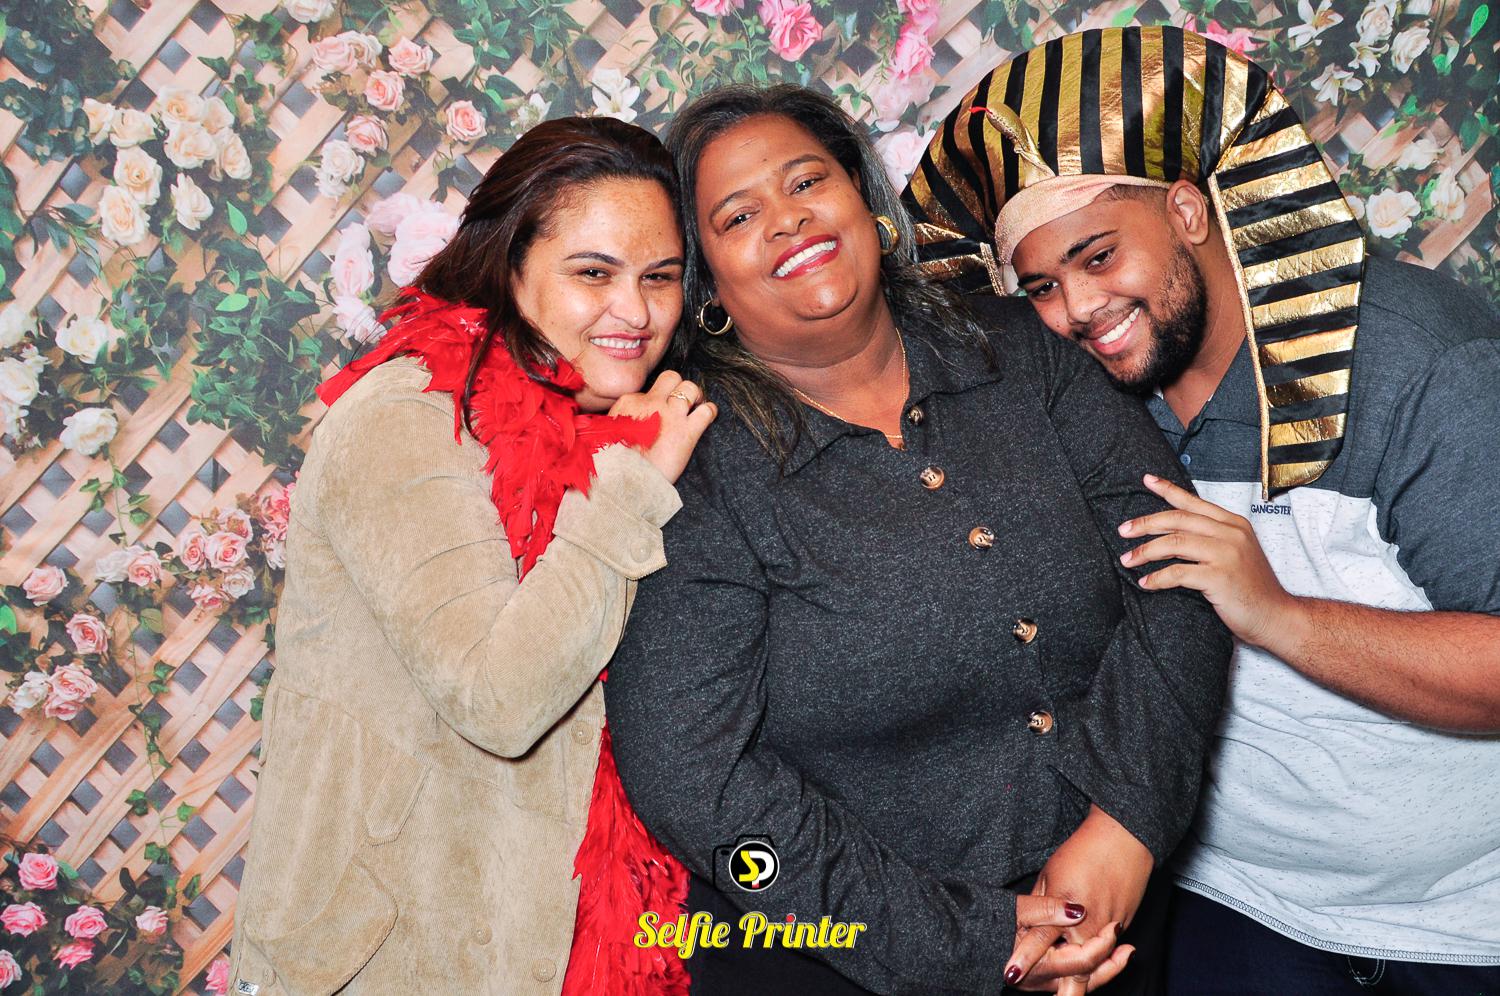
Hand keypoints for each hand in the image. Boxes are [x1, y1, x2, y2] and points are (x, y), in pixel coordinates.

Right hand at [609, 371, 716, 483]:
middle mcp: (651, 403)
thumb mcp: (609, 432)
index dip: (657, 400)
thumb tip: (631, 420)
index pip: (649, 390)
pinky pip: (706, 411)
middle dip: (679, 387)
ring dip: (696, 396)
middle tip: (684, 401)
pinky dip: (710, 412)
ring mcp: (671, 415)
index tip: (660, 412)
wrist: (623, 480)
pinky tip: (708, 417)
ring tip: (697, 406)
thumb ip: (622, 420)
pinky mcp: (687, 432)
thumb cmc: (614, 462)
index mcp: (629, 402)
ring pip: (691, 388)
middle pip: (671, 378)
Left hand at [1005, 807, 1149, 991]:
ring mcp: (1106, 929)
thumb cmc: (1082, 852)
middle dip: (1063, 988)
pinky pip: (1109, 952)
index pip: (1038, 941)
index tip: (1012, 973)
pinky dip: (1102, 963)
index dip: (1024, 959)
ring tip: (1069, 991)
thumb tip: (1028, 924)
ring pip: (1094, 966)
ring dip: (1083, 978)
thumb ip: (1041, 905)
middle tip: (1049, 992)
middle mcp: (1085, 925)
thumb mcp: (1050, 875)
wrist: (1122, 840)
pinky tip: (1095, 968)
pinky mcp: (1123, 927)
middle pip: (1073, 967)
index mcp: (1061, 910)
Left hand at [1118, 474, 1296, 648]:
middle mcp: (1230, 534)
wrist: (1276, 616)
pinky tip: (1145, 584)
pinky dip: (1157, 579)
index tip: (1146, 480)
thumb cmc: (1251, 588)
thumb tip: (1171, 533)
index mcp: (1233, 524)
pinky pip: (1177, 573)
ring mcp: (1226, 554)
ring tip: (1127, 560)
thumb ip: (1211, 538)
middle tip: (1123, 530)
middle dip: (1145, 524)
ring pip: (1173, 543)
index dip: (1168, 489)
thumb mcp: (1236, 552)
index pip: (1194, 502)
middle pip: (1177, 519)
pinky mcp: (1219, 577)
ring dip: (1144, 552)